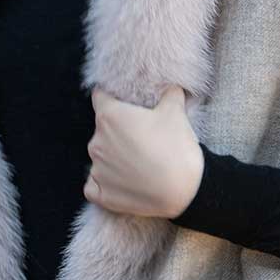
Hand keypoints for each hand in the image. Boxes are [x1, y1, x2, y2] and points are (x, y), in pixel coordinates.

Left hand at [84, 85, 204, 218]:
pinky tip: (125, 183)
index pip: (100, 97)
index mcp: (109, 116)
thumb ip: (169, 93)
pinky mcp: (99, 193)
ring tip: (139, 164)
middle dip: (118, 131)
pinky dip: (106, 183)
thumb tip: (170, 87)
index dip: (113, 99)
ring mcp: (96, 169)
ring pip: (100, 157)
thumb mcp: (176, 111)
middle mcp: (96, 141)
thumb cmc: (176, 148)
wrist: (184, 191)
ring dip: (114, 158)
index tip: (127, 106)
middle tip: (143, 139)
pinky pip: (95, 184)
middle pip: (102, 129)